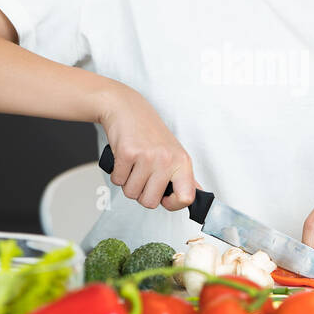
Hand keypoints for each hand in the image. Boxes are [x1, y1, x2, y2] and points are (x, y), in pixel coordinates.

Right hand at [96, 84, 197, 211]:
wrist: (128, 109)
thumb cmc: (150, 132)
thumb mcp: (174, 153)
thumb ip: (184, 178)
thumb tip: (195, 198)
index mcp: (182, 162)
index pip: (186, 198)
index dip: (173, 204)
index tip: (165, 198)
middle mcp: (167, 160)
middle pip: (150, 202)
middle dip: (142, 193)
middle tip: (143, 176)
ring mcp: (147, 157)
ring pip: (131, 193)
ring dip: (128, 183)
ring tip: (133, 166)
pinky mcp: (128, 154)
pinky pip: (117, 181)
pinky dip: (117, 174)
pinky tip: (124, 160)